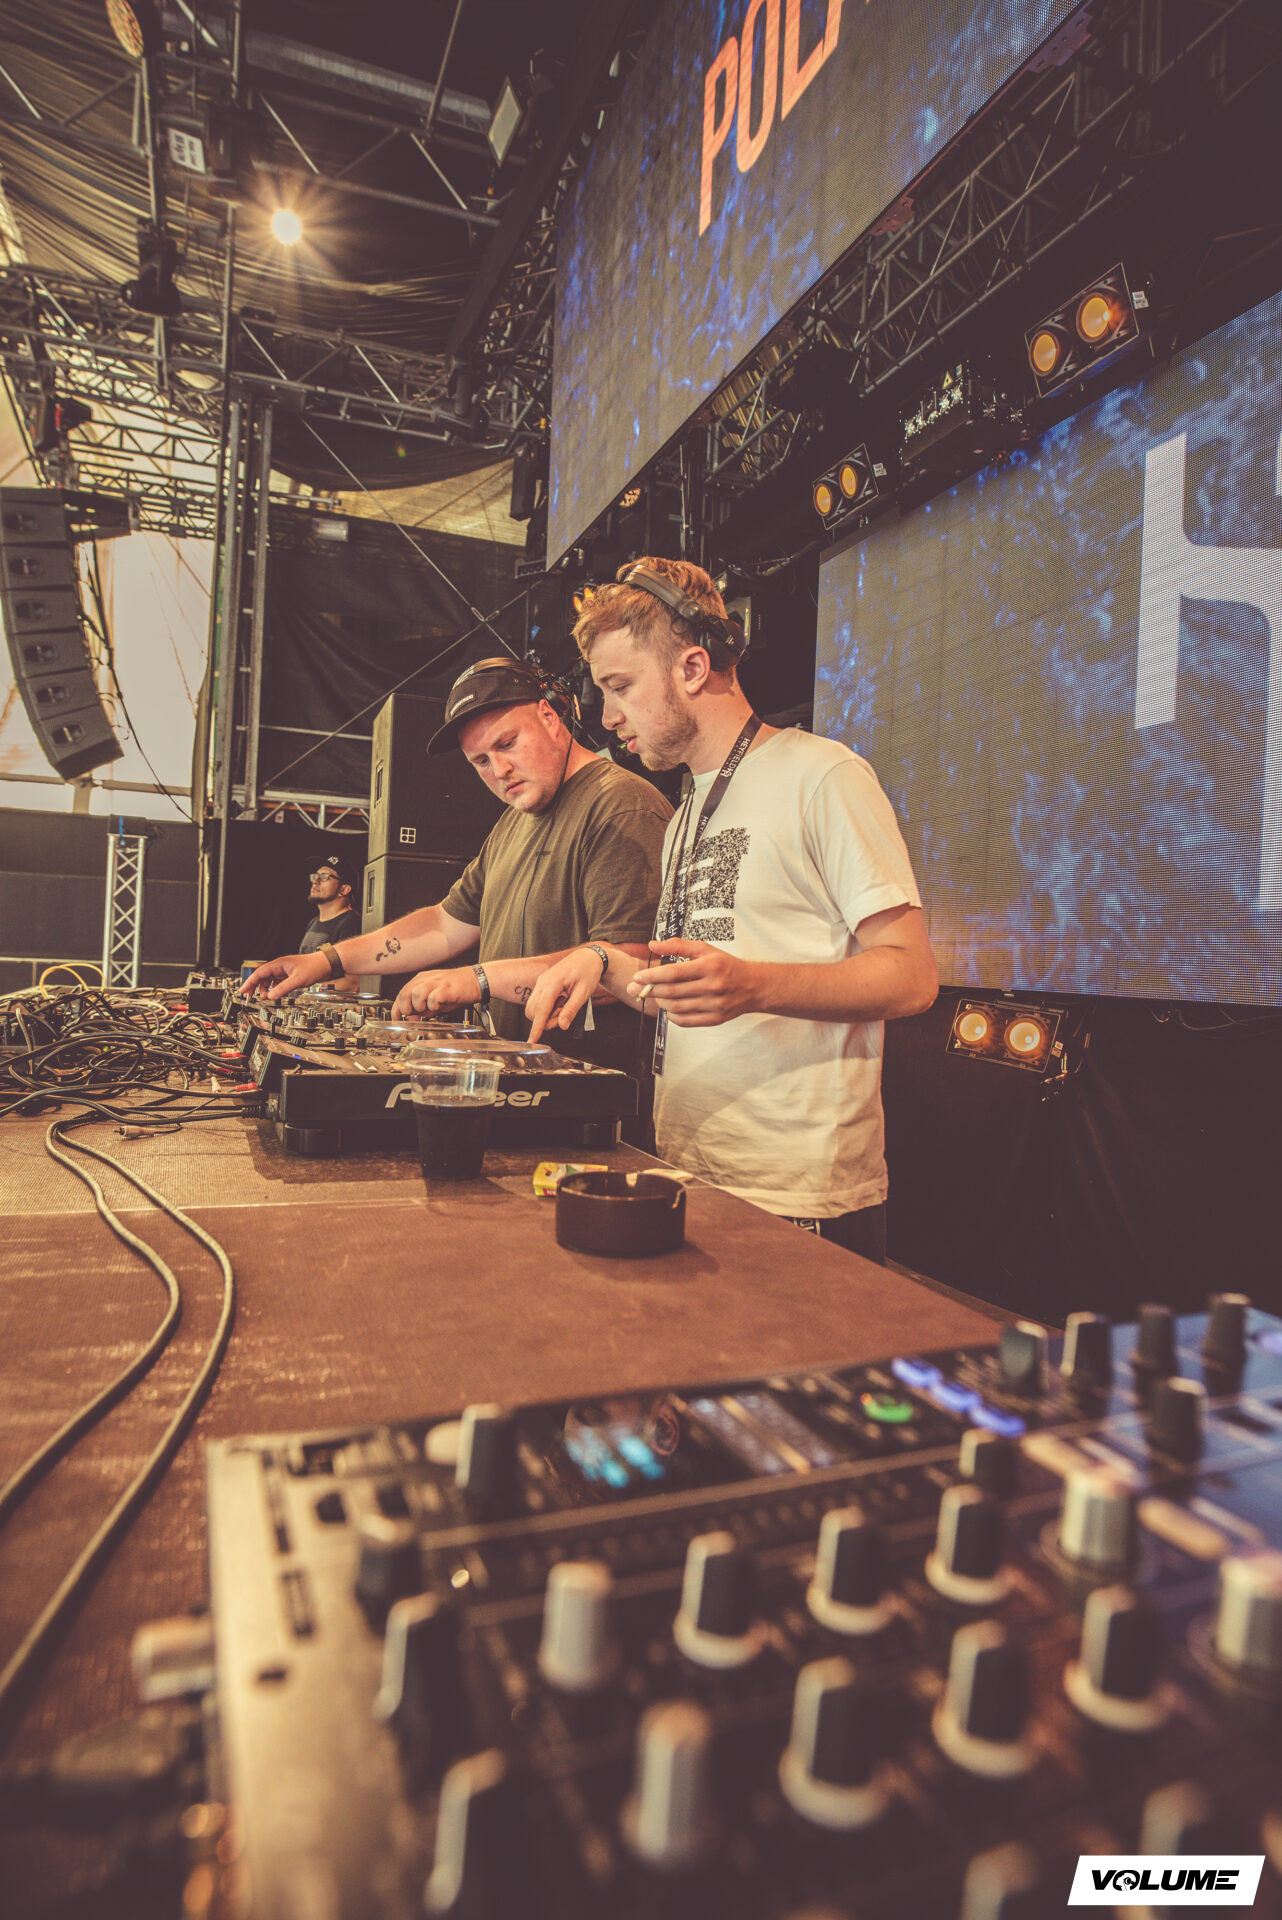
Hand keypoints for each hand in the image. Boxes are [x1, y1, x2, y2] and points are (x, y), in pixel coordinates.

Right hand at [239, 952, 330, 999]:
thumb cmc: (314, 967)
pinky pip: (277, 983)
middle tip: (249, 996)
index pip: (259, 973)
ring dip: (265, 989)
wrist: (327, 964)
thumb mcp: (297, 980)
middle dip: (255, 986)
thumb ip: (283, 989)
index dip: (249, 982)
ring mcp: (284, 971)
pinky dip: (274, 989)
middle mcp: (279, 967)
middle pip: (262, 977)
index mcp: (278, 964)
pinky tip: (274, 994)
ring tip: (265, 997)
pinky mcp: (289, 976)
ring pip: (269, 981)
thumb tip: (270, 997)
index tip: (242, 990)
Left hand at [392, 967, 480, 1019]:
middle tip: (414, 1015)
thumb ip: (422, 1008)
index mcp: (421, 980)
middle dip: (406, 1009)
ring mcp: (436, 983)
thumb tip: (411, 1018)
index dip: (396, 1009)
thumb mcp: (436, 1000)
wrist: (477, 980)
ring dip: (419, 1006)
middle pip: (405, 993)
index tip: (396, 1019)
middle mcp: (426, 979)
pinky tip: (439, 1007)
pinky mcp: (447, 988)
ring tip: (428, 1010)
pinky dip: (433, 1006)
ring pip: (416, 994)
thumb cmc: (456, 990)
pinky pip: (433, 998)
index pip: (401, 993)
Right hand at [524, 949, 606, 1043]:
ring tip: (564, 1006)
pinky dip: (547, 1009)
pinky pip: (538, 1003)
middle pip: (534, 1011)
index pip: (541, 1010)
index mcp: (553, 982)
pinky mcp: (541, 985)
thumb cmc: (588, 972)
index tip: (531, 1040)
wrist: (587, 957)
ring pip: (534, 1008)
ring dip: (547, 1015)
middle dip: (547, 1020)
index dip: (536, 1027)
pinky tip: (560, 1001)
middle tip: (564, 1015)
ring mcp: (540, 983)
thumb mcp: (584, 993)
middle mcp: (542, 982)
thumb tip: (562, 1026)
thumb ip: (571, 1010)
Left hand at [627, 939, 759, 1026]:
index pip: (674, 972)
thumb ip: (678, 945)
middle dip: (649, 990)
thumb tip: (652, 945)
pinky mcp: (716, 1019)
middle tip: (635, 989)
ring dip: (660, 1002)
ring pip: (677, 1007)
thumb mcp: (705, 949)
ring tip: (652, 996)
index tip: (638, 976)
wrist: (753, 986)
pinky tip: (668, 1008)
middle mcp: (713, 986)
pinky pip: (686, 1021)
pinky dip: (672, 1016)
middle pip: (673, 991)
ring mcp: (715, 1005)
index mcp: (709, 966)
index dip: (652, 975)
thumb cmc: (726, 965)